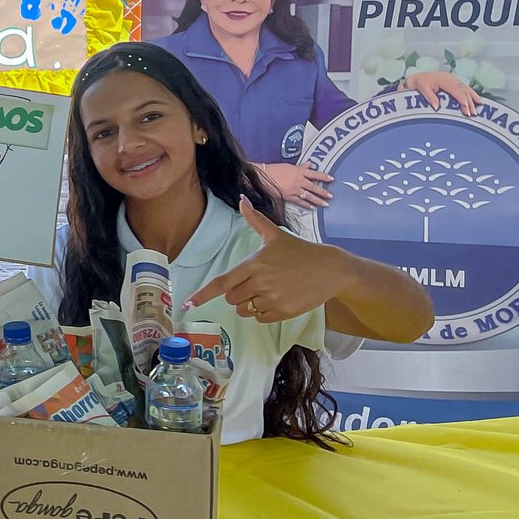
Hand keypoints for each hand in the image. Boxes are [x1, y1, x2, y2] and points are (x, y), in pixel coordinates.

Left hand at [186, 197, 354, 323]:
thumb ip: (256, 220)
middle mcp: (260, 283)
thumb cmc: (301, 251)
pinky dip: (262, 312)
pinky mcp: (283, 312)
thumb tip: (242, 200)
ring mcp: (272, 299)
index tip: (187, 304)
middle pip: (232, 297)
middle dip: (237, 292)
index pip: (222, 283)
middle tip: (254, 282)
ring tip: (266, 290)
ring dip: (248, 303)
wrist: (332, 269)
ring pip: (244, 309)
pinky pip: (260, 318)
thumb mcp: (276, 235)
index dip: (202, 295)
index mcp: (254, 264)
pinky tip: (276, 299)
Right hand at [260, 162, 333, 209]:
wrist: (263, 176)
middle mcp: (298, 181)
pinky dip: (306, 204)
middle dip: (323, 192)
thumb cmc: (274, 169)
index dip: (323, 176)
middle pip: (313, 187)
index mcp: (299, 172)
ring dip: (318, 200)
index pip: (314, 174)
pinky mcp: (288, 196)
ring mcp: (294, 189)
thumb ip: (300, 167)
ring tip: (325, 204)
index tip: (331, 179)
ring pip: (309, 196)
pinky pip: (300, 201)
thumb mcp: (289, 166)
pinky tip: (312, 207)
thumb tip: (309, 164)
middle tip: (331, 196)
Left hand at [403, 69, 480, 114]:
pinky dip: (473, 95)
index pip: (456, 90)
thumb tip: (436, 107)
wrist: (417, 77)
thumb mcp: (421, 88)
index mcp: (444, 79)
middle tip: (472, 114)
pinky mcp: (456, 82)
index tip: (466, 110)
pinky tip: (478, 102)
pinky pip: (466, 89)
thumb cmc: (419, 83)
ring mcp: (455, 80)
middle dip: (469, 103)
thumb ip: (429, 97)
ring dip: (473, 99)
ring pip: (467, 89)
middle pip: (464, 91)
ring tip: (477, 110)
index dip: (462, 100)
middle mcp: (451, 78)